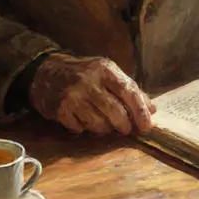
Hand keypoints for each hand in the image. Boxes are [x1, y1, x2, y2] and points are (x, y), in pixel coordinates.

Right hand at [28, 54, 154, 134]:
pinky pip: (81, 129)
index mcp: (104, 69)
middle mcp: (89, 81)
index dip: (140, 111)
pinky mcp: (61, 110)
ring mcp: (73, 96)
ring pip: (99, 124)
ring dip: (105, 129)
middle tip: (126, 129)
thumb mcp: (107, 73)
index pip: (129, 91)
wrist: (46, 72)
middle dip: (124, 125)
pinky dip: (86, 129)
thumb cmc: (83, 73)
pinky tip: (84, 120)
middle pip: (115, 112)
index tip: (147, 126)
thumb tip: (152, 109)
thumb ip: (129, 89)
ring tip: (105, 124)